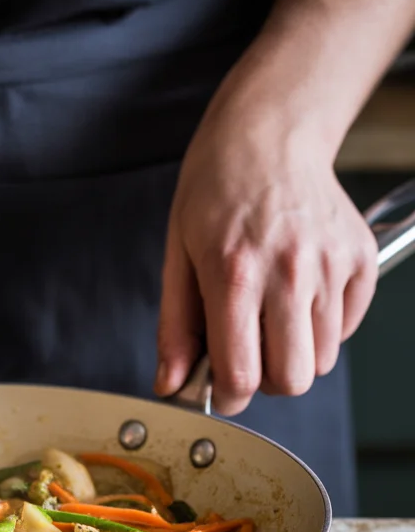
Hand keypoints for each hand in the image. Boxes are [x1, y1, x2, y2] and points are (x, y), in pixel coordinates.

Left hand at [155, 98, 378, 414]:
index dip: (226, 397)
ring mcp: (330, 266)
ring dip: (293, 354)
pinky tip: (297, 297)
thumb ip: (175, 328)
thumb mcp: (178, 255)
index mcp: (234, 274)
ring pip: (320, 361)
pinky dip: (321, 328)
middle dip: (263, 381)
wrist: (269, 134)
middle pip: (290, 380)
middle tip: (246, 353)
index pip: (241, 375)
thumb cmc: (216, 190)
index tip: (219, 390)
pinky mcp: (360, 260)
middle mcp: (288, 272)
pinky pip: (345, 330)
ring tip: (270, 317)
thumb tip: (171, 385)